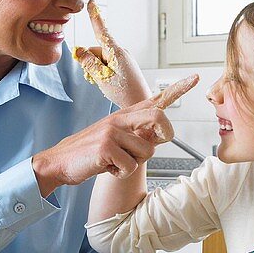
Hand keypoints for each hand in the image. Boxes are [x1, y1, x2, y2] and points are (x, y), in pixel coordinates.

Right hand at [31, 74, 198, 194]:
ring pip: (147, 151)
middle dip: (164, 136)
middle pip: (159, 119)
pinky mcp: (106, 147)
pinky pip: (131, 167)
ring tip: (115, 161)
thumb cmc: (89, 153)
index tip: (194, 78)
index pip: (154, 100)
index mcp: (124, 116)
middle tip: (156, 143)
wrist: (58, 162)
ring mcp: (112, 131)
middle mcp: (119, 119)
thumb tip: (158, 137)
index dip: (176, 89)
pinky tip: (107, 168)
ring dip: (134, 163)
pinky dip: (120, 173)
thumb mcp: (114, 139)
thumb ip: (136, 135)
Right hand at [72, 0, 150, 107]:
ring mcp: (123, 59)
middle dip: (91, 63)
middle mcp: (120, 52)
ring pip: (100, 60)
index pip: (102, 31)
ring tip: (106, 84)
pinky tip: (109, 85)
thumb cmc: (125, 93)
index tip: (91, 2)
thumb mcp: (102, 78)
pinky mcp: (124, 66)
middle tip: (97, 79)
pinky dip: (103, 73)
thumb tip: (78, 50)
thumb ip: (89, 63)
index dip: (94, 16)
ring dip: (97, 70)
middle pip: (96, 51)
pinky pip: (108, 65)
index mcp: (116, 52)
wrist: (142, 104)